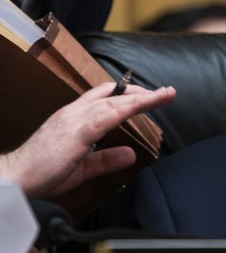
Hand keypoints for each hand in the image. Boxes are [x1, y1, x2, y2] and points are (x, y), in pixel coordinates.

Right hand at [0, 82, 175, 197]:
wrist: (13, 178)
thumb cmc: (41, 172)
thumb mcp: (82, 166)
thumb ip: (106, 159)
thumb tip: (131, 155)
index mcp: (75, 118)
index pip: (105, 97)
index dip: (128, 94)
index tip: (149, 95)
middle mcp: (75, 113)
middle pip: (114, 96)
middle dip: (141, 93)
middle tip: (165, 92)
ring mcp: (75, 120)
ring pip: (114, 102)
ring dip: (141, 98)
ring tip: (163, 94)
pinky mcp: (75, 132)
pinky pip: (105, 117)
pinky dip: (125, 110)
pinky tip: (141, 106)